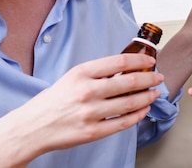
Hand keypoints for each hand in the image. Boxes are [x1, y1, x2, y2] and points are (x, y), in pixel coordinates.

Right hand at [0, 54, 163, 165]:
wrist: (33, 127)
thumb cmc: (53, 101)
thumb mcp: (72, 77)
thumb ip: (96, 73)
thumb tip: (126, 68)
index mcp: (81, 73)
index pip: (119, 62)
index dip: (140, 60)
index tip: (151, 61)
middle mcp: (86, 91)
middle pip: (128, 82)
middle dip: (149, 79)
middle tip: (158, 77)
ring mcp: (90, 113)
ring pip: (129, 103)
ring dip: (147, 97)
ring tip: (154, 93)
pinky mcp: (92, 132)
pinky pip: (123, 122)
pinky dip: (137, 115)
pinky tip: (144, 110)